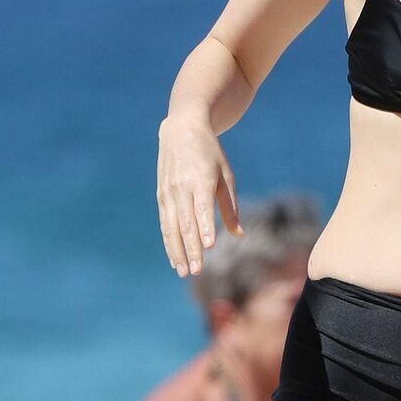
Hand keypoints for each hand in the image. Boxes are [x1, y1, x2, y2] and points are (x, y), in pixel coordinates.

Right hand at [157, 109, 242, 276]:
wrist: (181, 129)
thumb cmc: (210, 153)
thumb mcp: (225, 174)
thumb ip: (230, 206)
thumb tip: (238, 234)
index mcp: (201, 178)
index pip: (202, 207)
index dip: (205, 226)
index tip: (209, 246)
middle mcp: (182, 187)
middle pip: (186, 222)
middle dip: (191, 248)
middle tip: (197, 271)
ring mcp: (169, 192)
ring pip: (172, 226)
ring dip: (177, 251)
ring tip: (183, 271)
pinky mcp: (161, 195)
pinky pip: (164, 223)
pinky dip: (169, 242)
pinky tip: (174, 259)